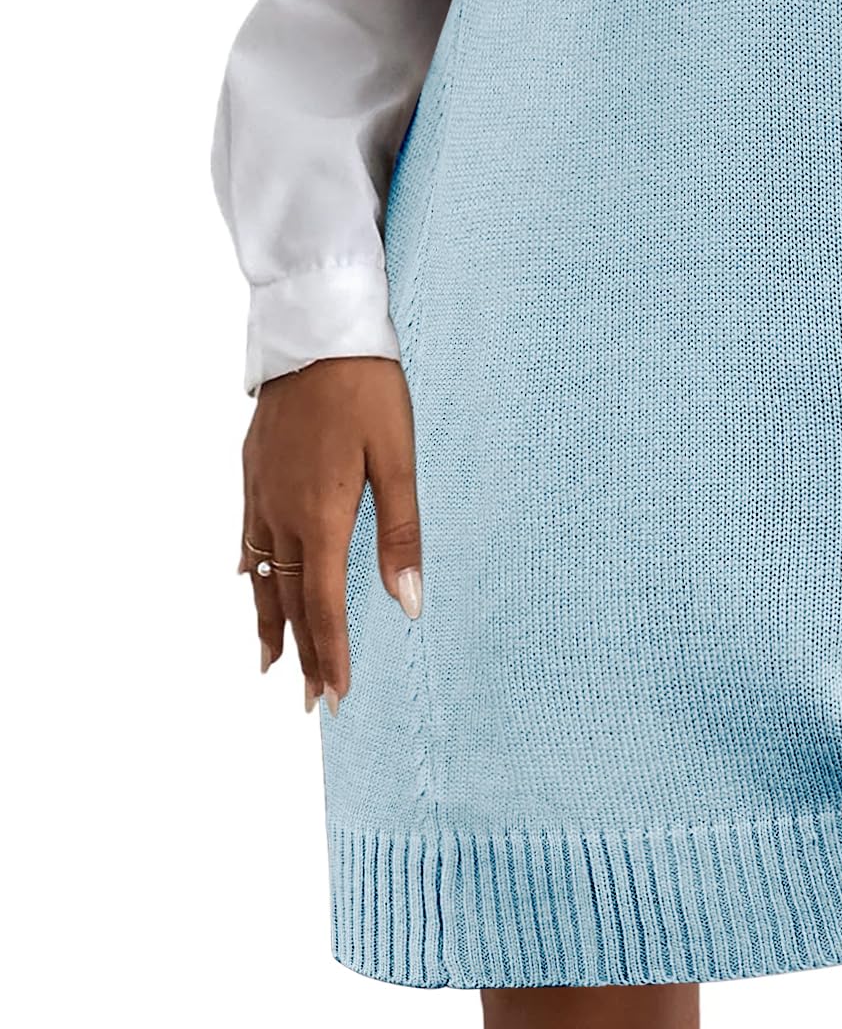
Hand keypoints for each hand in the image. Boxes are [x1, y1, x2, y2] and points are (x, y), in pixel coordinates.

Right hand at [239, 356, 421, 713]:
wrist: (317, 328)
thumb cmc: (369, 387)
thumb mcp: (400, 456)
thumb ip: (403, 531)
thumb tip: (408, 603)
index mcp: (323, 514)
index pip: (324, 604)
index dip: (330, 654)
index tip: (334, 697)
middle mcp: (283, 511)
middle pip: (290, 598)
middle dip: (302, 652)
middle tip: (309, 700)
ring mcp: (261, 490)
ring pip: (262, 573)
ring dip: (270, 620)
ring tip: (271, 663)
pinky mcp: (253, 467)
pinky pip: (248, 534)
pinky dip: (251, 569)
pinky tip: (249, 581)